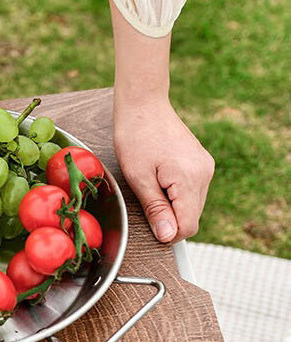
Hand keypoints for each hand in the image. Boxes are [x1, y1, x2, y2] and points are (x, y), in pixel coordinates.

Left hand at [114, 97, 214, 242]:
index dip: (168, 233)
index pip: (188, 226)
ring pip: (193, 205)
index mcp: (190, 179)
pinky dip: (177, 193)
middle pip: (192, 217)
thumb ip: (156, 209)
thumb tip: (168, 236)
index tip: (150, 224)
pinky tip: (160, 177)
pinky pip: (193, 190)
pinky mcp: (202, 162)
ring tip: (152, 182)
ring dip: (173, 205)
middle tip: (146, 197)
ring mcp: (205, 166)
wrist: (144, 104)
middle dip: (169, 217)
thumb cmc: (136, 136)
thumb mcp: (139, 178)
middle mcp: (204, 174)